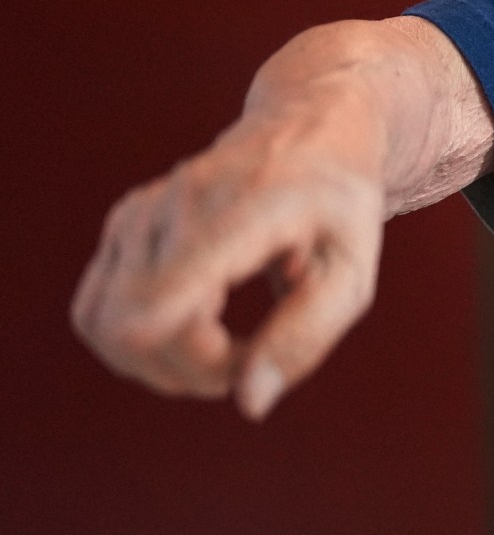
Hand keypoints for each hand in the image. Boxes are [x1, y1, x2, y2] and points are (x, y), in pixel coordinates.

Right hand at [70, 17, 493, 420]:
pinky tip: (196, 323)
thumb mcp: (353, 273)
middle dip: (193, 372)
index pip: (165, 297)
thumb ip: (306, 338)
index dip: (192, 357)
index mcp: (246, 212)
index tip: (246, 361)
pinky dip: (141, 341)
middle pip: (135, 333)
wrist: (308, 131)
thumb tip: (249, 403)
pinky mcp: (122, 227)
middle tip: (251, 359)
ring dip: (164, 362)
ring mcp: (141, 214)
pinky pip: (99, 314)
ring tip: (226, 342)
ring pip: (107, 329)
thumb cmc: (338, 206)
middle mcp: (178, 206)